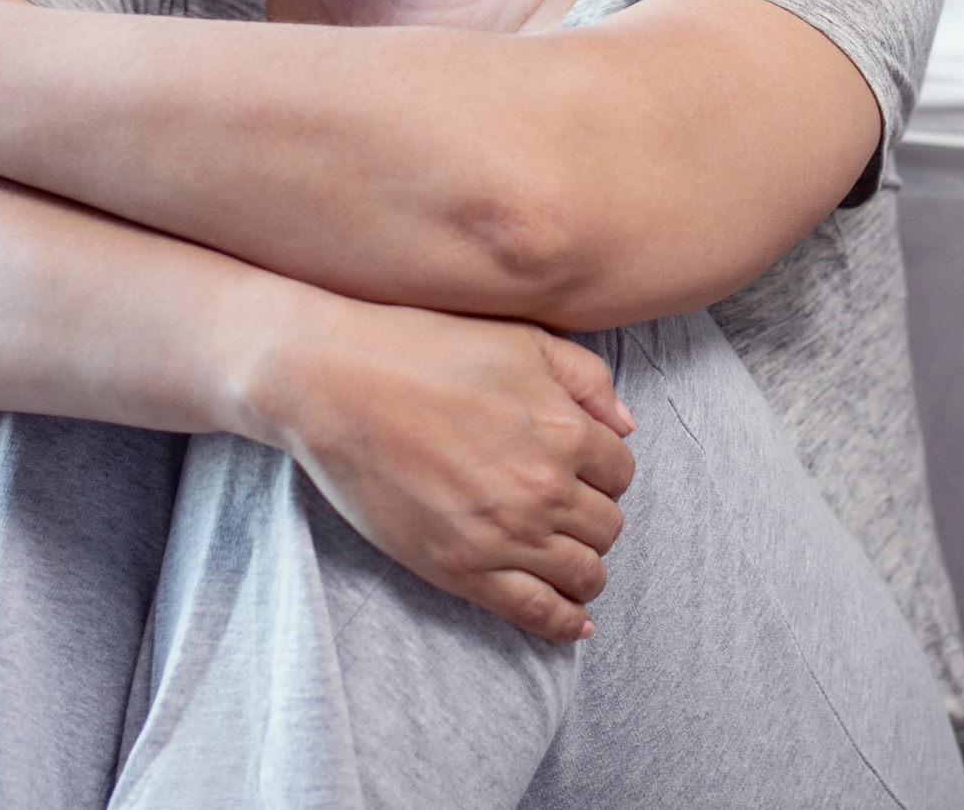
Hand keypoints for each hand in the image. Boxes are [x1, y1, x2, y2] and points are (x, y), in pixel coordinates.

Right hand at [239, 295, 636, 644]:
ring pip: (583, 572)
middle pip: (608, 524)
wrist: (338, 381)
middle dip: (596, 514)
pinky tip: (574, 621)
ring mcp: (503, 535)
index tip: (583, 466)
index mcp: (564, 429)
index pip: (621, 470)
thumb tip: (625, 424)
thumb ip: (586, 378)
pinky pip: (535, 613)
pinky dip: (564, 622)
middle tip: (569, 504)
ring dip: (586, 565)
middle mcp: (544, 488)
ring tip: (571, 556)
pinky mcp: (460, 569)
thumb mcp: (521, 340)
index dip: (605, 467)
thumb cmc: (427, 348)